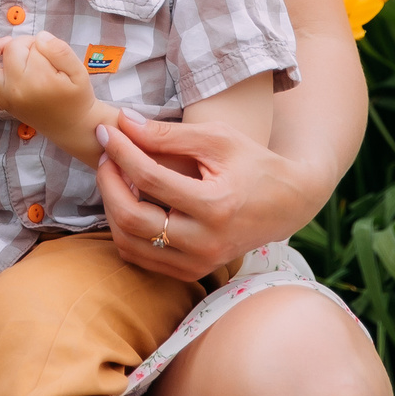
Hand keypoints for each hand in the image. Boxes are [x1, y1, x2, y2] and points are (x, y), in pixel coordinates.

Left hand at [0, 32, 106, 150]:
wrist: (73, 125)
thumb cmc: (77, 97)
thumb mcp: (78, 71)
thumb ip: (59, 50)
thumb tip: (39, 37)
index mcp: (36, 80)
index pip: (28, 45)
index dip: (39, 42)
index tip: (51, 53)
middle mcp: (15, 90)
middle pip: (9, 51)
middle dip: (23, 44)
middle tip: (39, 51)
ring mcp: (4, 99)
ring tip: (8, 47)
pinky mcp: (1, 105)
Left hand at [95, 109, 329, 279]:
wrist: (287, 204)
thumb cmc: (254, 163)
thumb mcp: (217, 139)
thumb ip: (168, 134)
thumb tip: (123, 123)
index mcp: (216, 206)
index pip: (150, 178)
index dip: (121, 151)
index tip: (107, 132)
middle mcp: (206, 243)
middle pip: (132, 218)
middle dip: (108, 182)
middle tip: (106, 156)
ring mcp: (199, 263)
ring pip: (130, 243)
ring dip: (112, 207)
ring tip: (115, 176)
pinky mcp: (192, 272)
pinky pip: (141, 257)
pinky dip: (125, 230)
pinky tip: (129, 201)